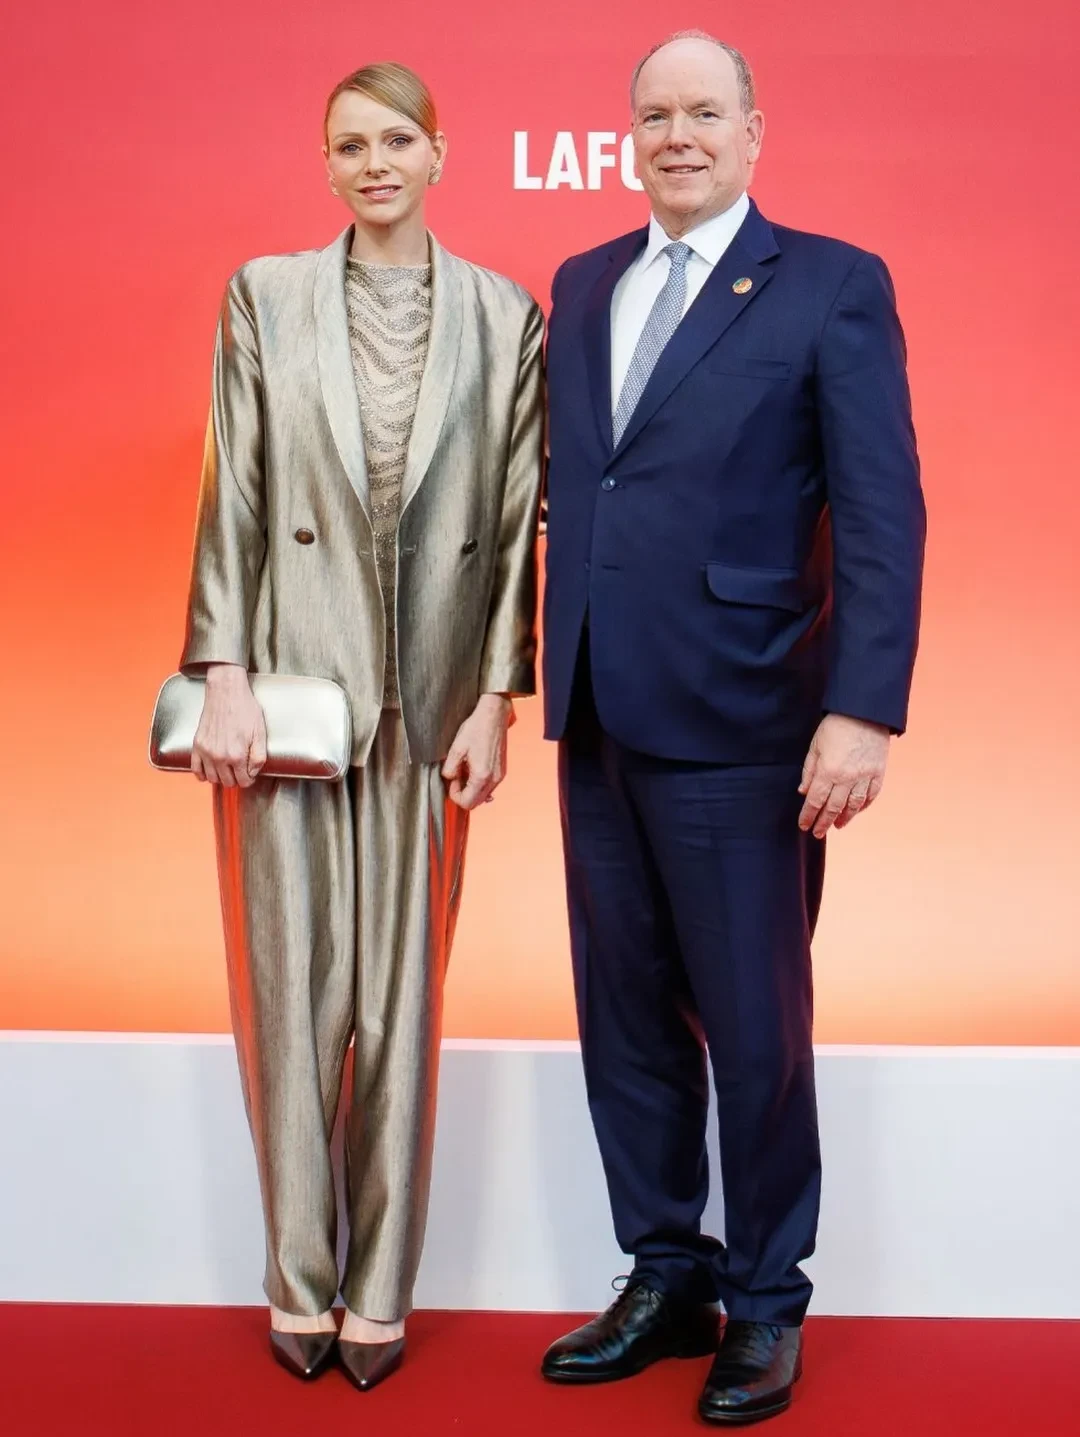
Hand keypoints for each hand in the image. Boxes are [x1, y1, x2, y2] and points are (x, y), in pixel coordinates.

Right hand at [191, 664, 266, 787]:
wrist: (226, 692)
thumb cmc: (245, 709)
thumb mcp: (260, 733)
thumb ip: (259, 757)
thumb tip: (253, 772)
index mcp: (237, 755)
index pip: (243, 781)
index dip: (249, 779)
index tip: (250, 773)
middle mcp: (219, 757)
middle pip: (228, 782)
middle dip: (236, 779)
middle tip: (240, 770)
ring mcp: (206, 752)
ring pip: (212, 778)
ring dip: (221, 777)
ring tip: (228, 769)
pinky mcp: (197, 745)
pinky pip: (195, 769)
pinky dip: (202, 774)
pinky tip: (209, 771)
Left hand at [441, 694, 513, 810]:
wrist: (494, 715)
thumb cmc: (477, 728)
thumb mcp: (456, 749)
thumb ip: (450, 769)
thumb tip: (449, 778)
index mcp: (482, 776)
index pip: (466, 803)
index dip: (454, 795)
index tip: (451, 781)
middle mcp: (494, 779)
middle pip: (476, 803)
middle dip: (462, 794)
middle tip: (456, 777)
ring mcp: (500, 776)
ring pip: (482, 796)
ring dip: (471, 789)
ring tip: (464, 770)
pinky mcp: (502, 771)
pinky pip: (489, 787)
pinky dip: (479, 783)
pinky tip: (473, 769)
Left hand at [798, 713, 889, 838]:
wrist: (865, 712)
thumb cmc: (836, 726)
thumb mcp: (815, 746)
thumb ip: (809, 771)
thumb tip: (804, 792)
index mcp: (828, 771)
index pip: (815, 801)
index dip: (808, 815)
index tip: (804, 825)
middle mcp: (847, 778)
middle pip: (833, 808)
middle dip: (824, 823)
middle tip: (818, 833)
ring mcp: (865, 776)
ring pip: (853, 806)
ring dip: (844, 818)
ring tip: (837, 825)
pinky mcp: (878, 773)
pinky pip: (871, 796)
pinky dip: (863, 806)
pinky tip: (856, 811)